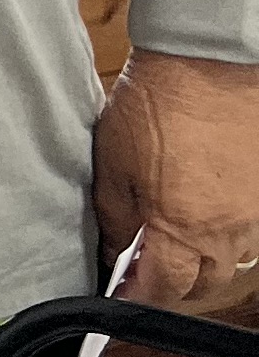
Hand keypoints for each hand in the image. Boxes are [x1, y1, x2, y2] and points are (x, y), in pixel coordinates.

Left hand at [94, 50, 258, 315]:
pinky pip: (250, 229)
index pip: (164, 289)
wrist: (206, 59)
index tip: (122, 293)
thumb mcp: (113, 165)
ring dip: (203, 259)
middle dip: (173, 283)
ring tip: (176, 238)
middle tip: (145, 266)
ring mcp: (254, 212)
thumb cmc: (154, 106)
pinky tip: (204, 212)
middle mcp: (228, 230)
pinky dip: (227, 232)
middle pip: (203, 282)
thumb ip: (116, 219)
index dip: (138, 297)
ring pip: (232, 259)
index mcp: (184, 229)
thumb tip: (118, 251)